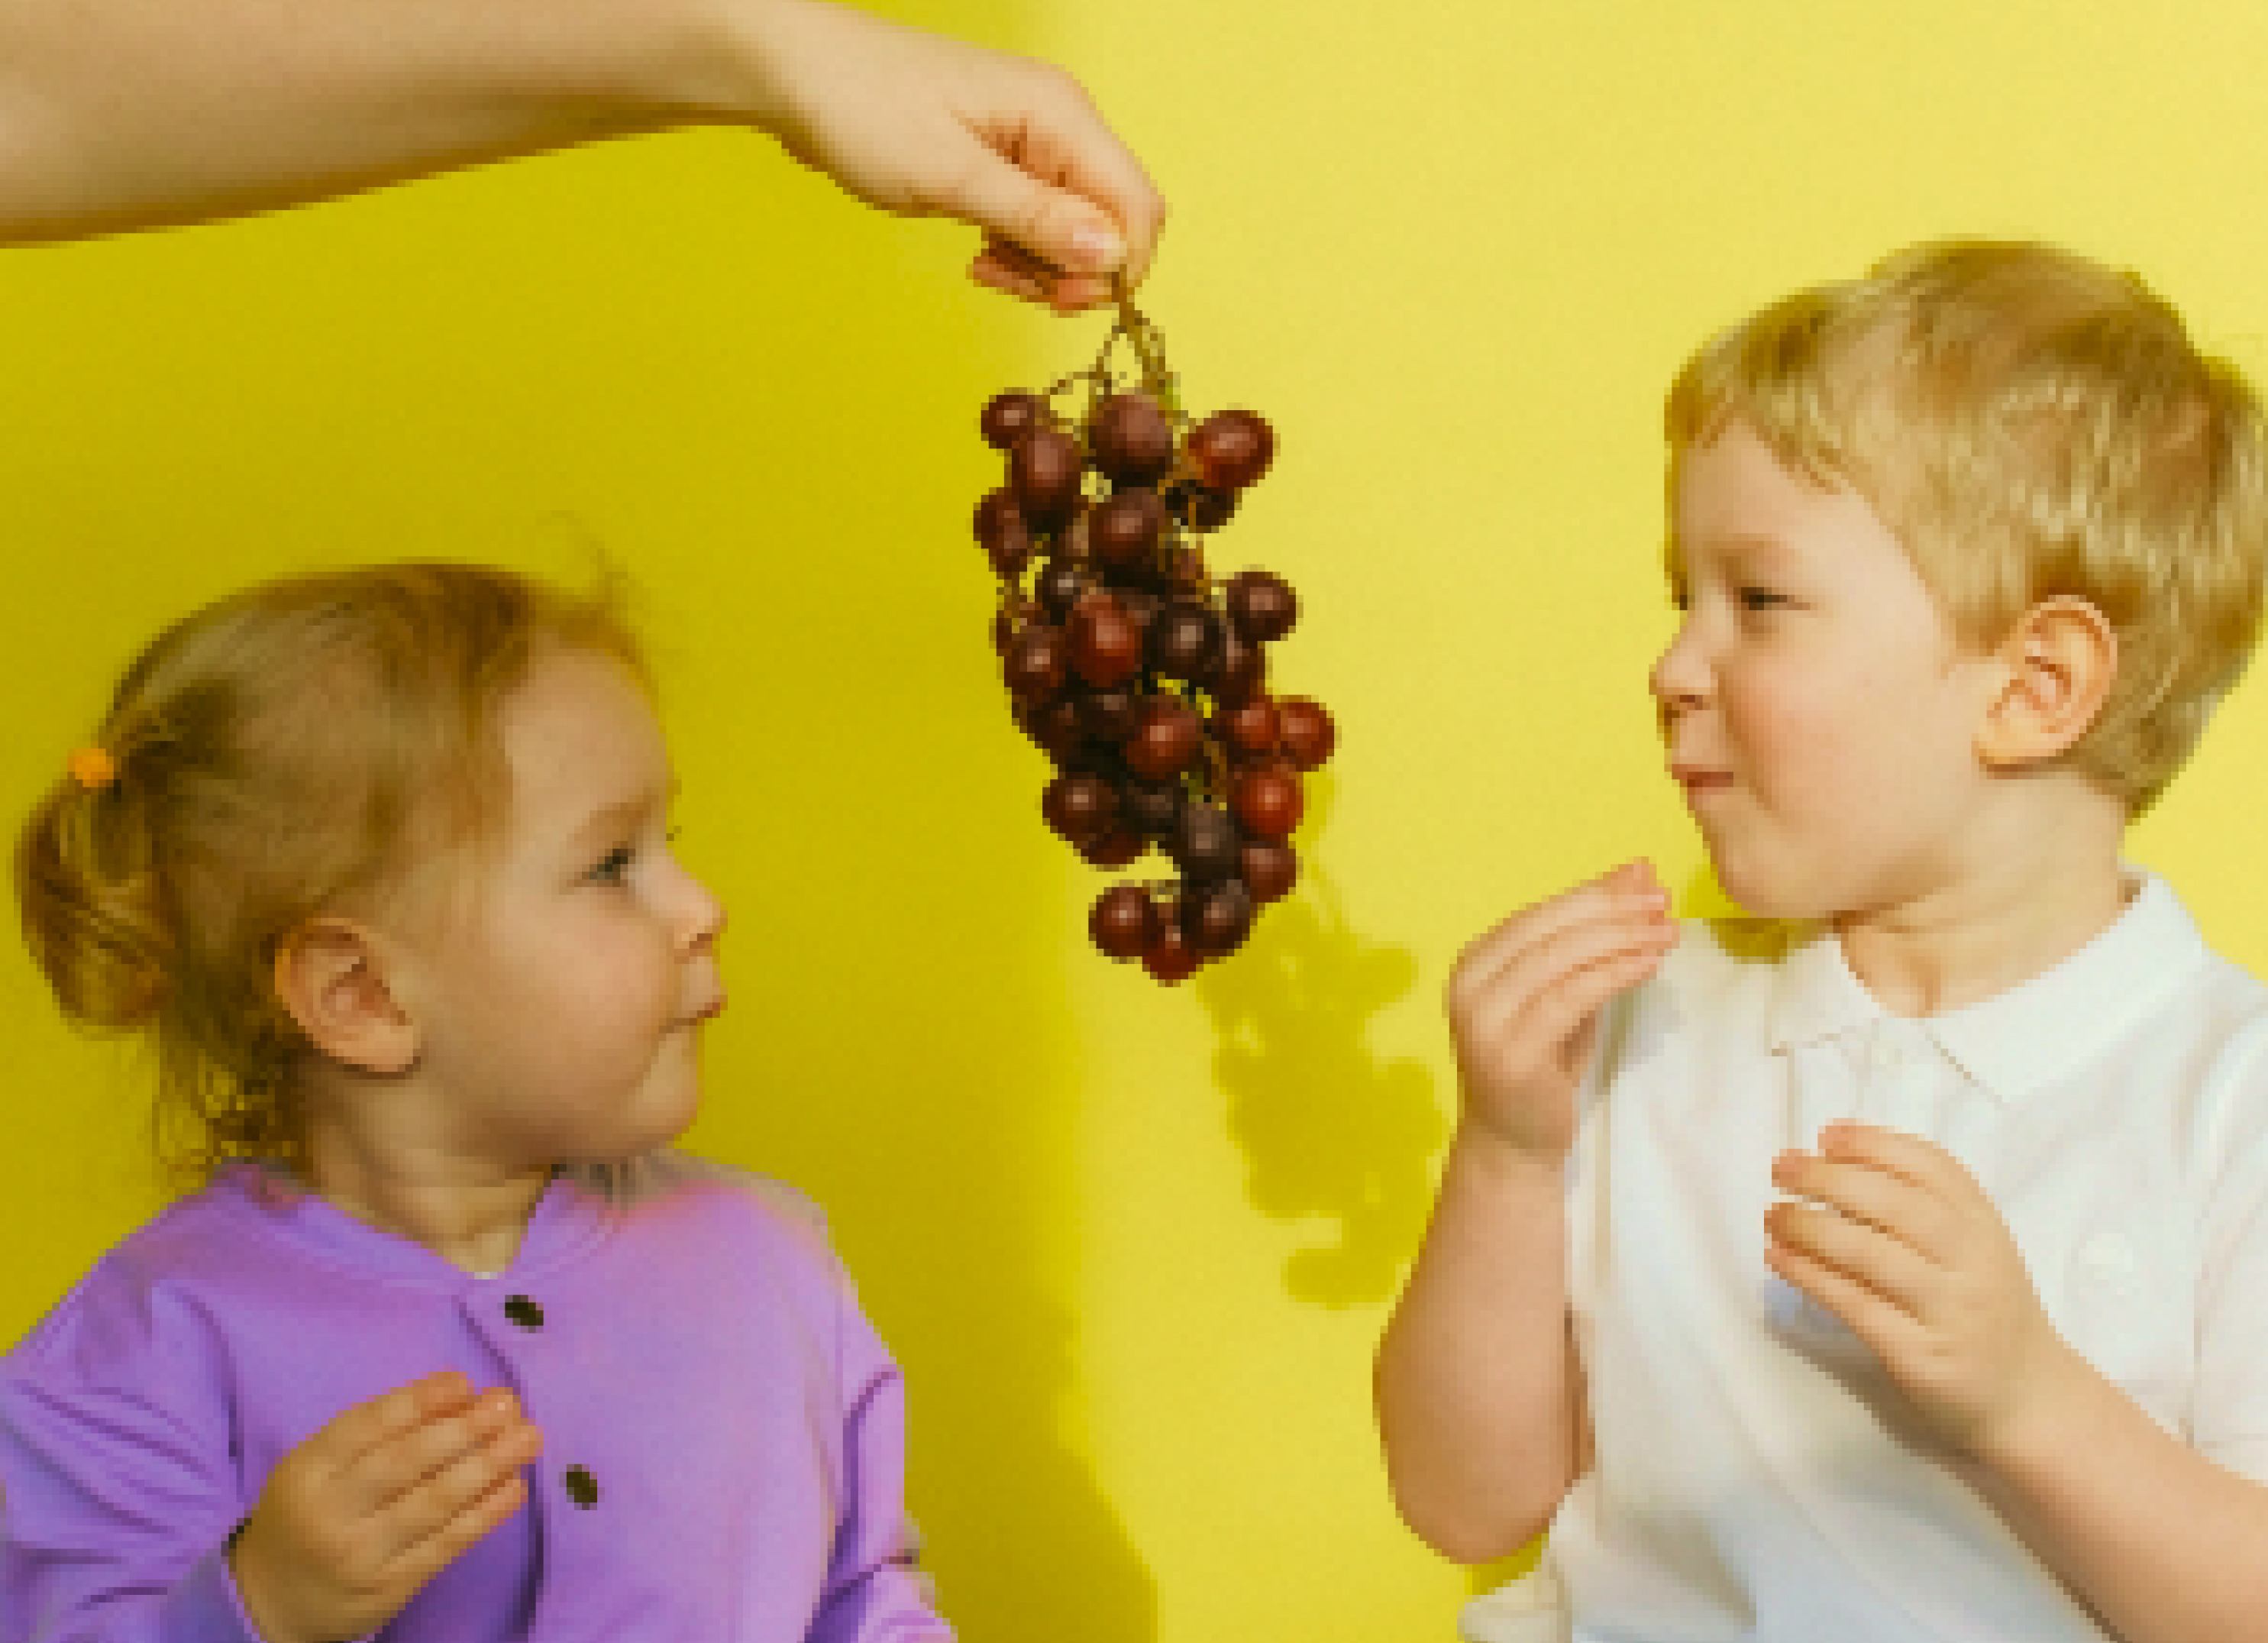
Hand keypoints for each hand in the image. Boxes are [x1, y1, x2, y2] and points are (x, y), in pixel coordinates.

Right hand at [228, 1372, 543, 1642]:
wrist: (272, 1602)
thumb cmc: (311, 1513)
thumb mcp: (321, 1467)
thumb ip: (378, 1432)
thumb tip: (460, 1395)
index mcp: (307, 1470)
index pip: (365, 1427)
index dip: (418, 1402)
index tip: (464, 1382)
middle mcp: (329, 1512)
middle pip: (404, 1463)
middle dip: (463, 1429)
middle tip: (508, 1405)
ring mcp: (359, 1555)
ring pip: (432, 1504)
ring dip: (488, 1465)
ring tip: (528, 1438)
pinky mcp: (389, 1589)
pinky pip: (445, 1545)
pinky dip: (485, 1514)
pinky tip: (514, 1487)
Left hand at [747, 0, 1164, 311]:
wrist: (801, 77)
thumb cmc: (866, 110)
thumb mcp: (951, 176)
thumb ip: (1035, 217)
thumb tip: (1110, 255)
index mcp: (1061, 116)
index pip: (1136, 206)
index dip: (1117, 267)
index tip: (1062, 301)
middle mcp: (1061, 125)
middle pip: (1114, 221)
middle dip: (1079, 271)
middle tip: (1020, 290)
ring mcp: (1034, 143)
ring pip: (1077, 230)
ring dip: (1043, 268)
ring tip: (985, 269)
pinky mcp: (1006, 162)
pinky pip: (1041, 222)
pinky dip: (1020, 251)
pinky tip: (979, 256)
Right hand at [1445, 860, 1676, 1160]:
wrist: (1514, 1142)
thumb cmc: (1543, 1066)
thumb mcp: (1566, 993)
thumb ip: (1593, 939)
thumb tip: (1636, 873)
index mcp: (1475, 962)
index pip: (1539, 914)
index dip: (1595, 892)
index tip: (1647, 880)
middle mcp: (1469, 984)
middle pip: (1548, 929)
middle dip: (1611, 909)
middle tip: (1662, 902)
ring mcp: (1484, 1019)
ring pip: (1559, 958)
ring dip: (1620, 939)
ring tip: (1666, 933)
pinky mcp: (1510, 1052)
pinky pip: (1569, 997)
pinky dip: (1613, 974)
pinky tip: (1647, 965)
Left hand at [1766, 1123, 2085, 1459]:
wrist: (2030, 1400)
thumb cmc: (1986, 1313)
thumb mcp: (1974, 1249)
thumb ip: (1925, 1207)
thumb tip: (1837, 1158)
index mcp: (1984, 1226)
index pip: (1933, 1167)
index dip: (1876, 1144)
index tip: (1826, 1135)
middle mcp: (1973, 1263)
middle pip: (1897, 1205)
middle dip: (1832, 1178)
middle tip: (1782, 1168)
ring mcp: (1951, 1311)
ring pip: (1872, 1254)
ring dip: (1811, 1228)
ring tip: (1773, 1216)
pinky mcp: (1923, 1356)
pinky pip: (1857, 1305)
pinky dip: (1812, 1277)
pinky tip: (1780, 1259)